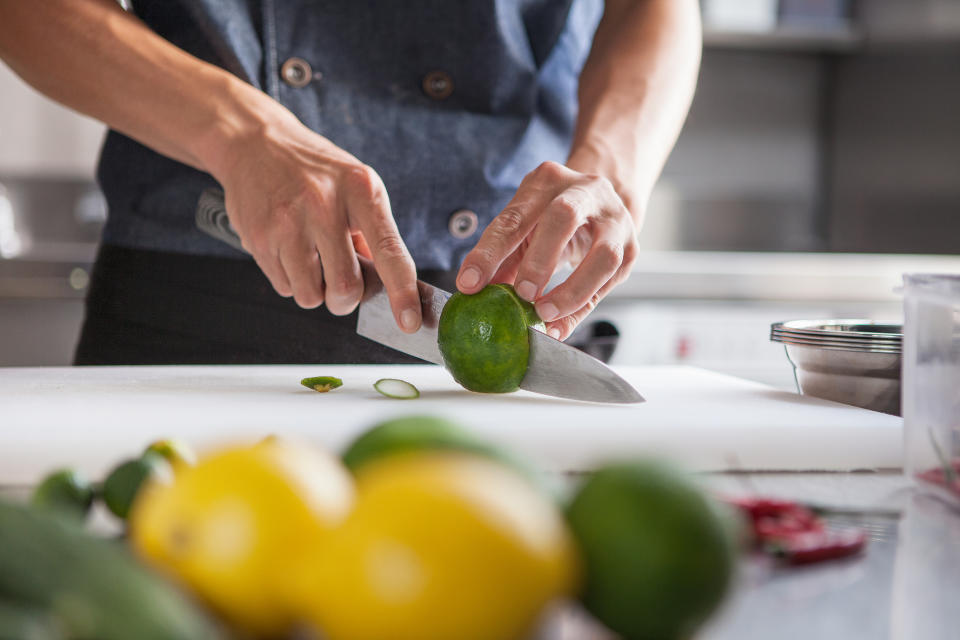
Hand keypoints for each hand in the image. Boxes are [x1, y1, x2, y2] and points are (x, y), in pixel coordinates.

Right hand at [207, 106, 420, 332]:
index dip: (403, 293)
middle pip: (346, 287)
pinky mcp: (259, 238)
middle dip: (346, 298)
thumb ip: (374, 234)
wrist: (255, 143)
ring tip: (312, 259)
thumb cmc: (314, 170)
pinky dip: (291, 280)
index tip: (410, 321)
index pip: (390, 252)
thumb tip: (388, 286)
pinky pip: (284, 287)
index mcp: (361, 191)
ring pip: (311, 296)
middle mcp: (324, 205)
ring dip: (316, 291)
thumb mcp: (357, 186)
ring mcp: (288, 223)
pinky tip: (289, 250)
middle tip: (341, 281)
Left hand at [456, 161, 637, 340]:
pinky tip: (559, 325)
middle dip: (540, 260)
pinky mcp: (632, 249)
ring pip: (604, 255)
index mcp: (548, 180)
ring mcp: (615, 220)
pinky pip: (609, 284)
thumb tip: (474, 291)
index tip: (470, 283)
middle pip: (564, 217)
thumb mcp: (524, 226)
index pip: (513, 217)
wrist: (600, 203)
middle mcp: (586, 192)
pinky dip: (582, 308)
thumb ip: (501, 257)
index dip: (489, 252)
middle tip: (522, 293)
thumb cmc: (552, 218)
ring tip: (544, 312)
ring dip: (571, 290)